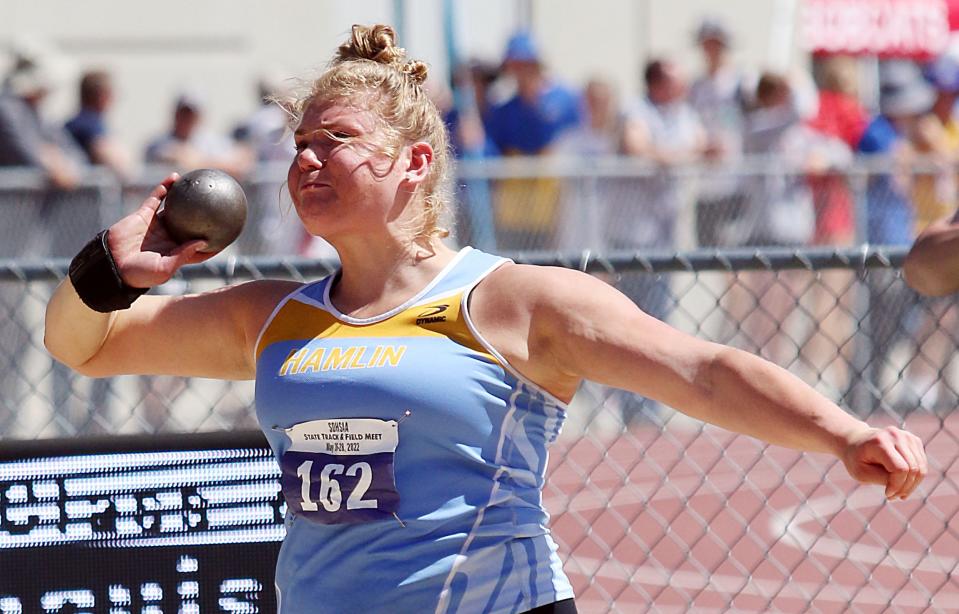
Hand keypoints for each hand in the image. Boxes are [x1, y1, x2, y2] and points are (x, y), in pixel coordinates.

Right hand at [107, 173, 213, 287]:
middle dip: (204, 216)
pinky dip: (165, 188)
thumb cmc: (139, 273)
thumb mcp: (164, 269)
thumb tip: (203, 241)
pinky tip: (174, 177)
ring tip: (198, 183)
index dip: (214, 241)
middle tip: (218, 204)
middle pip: (190, 224)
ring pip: (175, 208)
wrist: (111, 265)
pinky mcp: (143, 215)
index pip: (200, 247)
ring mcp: (157, 226)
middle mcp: (169, 238)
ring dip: (185, 195)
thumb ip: (183, 255)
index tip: (229, 233)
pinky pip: (156, 198)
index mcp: (177, 253)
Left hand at [840, 426, 926, 499]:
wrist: (855, 441)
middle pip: (913, 469)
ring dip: (911, 486)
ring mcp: (907, 436)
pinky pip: (922, 465)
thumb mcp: (861, 473)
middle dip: (904, 488)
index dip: (897, 486)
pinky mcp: (914, 441)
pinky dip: (915, 478)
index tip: (887, 494)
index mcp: (880, 441)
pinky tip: (902, 483)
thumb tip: (903, 484)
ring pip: (921, 469)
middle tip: (892, 497)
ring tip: (898, 493)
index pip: (900, 468)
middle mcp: (896, 435)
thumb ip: (882, 479)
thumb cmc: (856, 459)